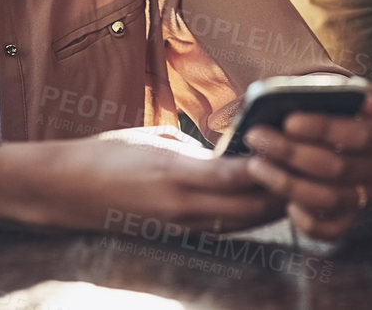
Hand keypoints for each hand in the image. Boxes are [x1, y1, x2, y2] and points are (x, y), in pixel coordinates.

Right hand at [0, 130, 285, 233]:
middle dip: (284, 191)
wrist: (63, 189)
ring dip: (269, 208)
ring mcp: (179, 225)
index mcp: (177, 173)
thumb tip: (230, 152)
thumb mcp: (155, 137)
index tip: (294, 147)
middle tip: (308, 170)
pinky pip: (221, 227)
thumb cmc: (106, 153)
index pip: (239, 175)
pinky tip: (257, 201)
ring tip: (294, 186)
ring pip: (241, 223)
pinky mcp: (174, 233)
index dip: (272, 165)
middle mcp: (183, 205)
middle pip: (251, 207)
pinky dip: (244, 215)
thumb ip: (196, 148)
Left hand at [243, 87, 371, 239]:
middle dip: (292, 153)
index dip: (323, 129)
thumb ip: (331, 93)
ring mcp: (369, 197)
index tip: (288, 122)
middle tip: (257, 138)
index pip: (358, 135)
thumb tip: (311, 96)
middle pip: (338, 168)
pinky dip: (307, 222)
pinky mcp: (353, 218)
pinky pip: (332, 231)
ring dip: (288, 184)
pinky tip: (285, 204)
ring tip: (255, 165)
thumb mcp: (343, 92)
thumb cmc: (341, 108)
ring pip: (330, 199)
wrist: (352, 131)